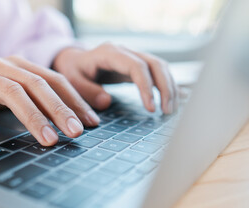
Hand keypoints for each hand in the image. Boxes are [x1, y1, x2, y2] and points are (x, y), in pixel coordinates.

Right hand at [0, 56, 100, 144]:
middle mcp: (4, 66)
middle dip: (60, 110)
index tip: (92, 122)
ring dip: (32, 117)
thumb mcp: (11, 92)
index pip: (54, 81)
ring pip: (11, 93)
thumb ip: (35, 100)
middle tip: (77, 132)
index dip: (75, 100)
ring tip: (49, 140)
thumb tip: (68, 121)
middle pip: (38, 85)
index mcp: (20, 66)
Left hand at [52, 43, 178, 113]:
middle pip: (155, 64)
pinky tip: (178, 98)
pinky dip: (168, 85)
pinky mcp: (138, 66)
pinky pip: (158, 73)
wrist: (75, 61)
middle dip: (165, 88)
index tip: (151, 108)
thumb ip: (87, 91)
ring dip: (170, 88)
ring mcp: (133, 57)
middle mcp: (126, 52)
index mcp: (110, 53)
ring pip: (160, 67)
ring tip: (171, 110)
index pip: (137, 66)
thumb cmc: (73, 71)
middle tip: (167, 111)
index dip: (147, 87)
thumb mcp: (72, 80)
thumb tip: (106, 102)